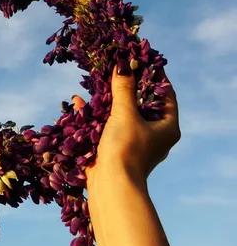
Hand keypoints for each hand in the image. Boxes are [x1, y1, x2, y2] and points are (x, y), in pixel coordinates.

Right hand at [73, 62, 180, 186]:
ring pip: (122, 114)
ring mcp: (134, 143)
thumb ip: (124, 88)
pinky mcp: (116, 149)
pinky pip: (107, 126)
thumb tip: (123, 64)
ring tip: (97, 81)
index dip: (154, 75)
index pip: (165, 94)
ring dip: (108, 100)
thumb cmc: (125, 149)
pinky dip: (95, 115)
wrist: (111, 187)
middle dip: (127, 86)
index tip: (141, 58)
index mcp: (167, 127)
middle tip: (117, 67)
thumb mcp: (125, 114)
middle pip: (143, 103)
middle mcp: (154, 135)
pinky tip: (79, 103)